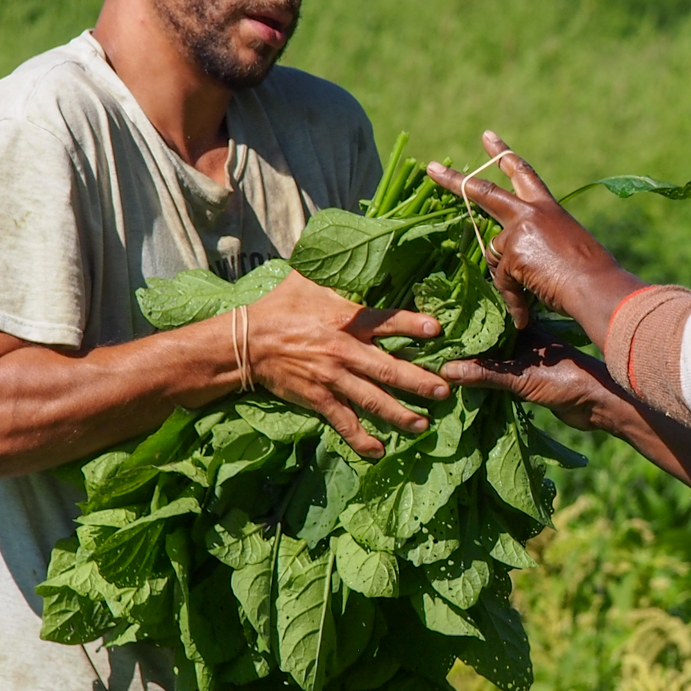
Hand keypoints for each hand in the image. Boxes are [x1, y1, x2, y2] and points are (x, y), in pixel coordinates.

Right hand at [247, 269, 451, 456]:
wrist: (246, 342)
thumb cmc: (281, 307)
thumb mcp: (308, 277)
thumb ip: (335, 265)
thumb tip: (354, 240)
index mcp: (345, 319)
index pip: (386, 321)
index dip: (412, 325)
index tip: (437, 330)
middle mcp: (343, 350)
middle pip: (388, 369)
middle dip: (419, 382)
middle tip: (443, 391)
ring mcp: (331, 377)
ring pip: (372, 400)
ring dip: (400, 414)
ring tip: (423, 424)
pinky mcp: (317, 397)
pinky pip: (343, 421)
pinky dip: (361, 438)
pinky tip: (378, 450)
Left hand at [427, 133, 644, 343]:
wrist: (597, 286)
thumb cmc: (591, 274)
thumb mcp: (566, 248)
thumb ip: (539, 245)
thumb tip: (521, 264)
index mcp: (548, 208)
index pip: (523, 174)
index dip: (503, 155)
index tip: (487, 138)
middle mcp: (531, 212)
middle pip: (485, 191)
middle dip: (455, 180)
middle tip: (431, 169)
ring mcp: (520, 230)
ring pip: (495, 254)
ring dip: (509, 278)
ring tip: (536, 292)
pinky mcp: (512, 252)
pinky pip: (502, 280)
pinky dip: (513, 299)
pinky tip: (524, 313)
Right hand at [442, 336, 638, 434]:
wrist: (598, 403)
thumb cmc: (567, 381)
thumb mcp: (522, 378)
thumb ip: (487, 374)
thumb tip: (446, 370)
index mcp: (522, 329)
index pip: (484, 321)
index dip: (461, 325)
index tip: (432, 328)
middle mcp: (521, 341)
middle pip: (484, 341)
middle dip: (461, 347)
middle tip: (428, 350)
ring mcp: (524, 360)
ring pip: (490, 359)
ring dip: (471, 365)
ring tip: (438, 368)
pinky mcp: (526, 380)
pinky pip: (497, 377)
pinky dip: (482, 381)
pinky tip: (461, 387)